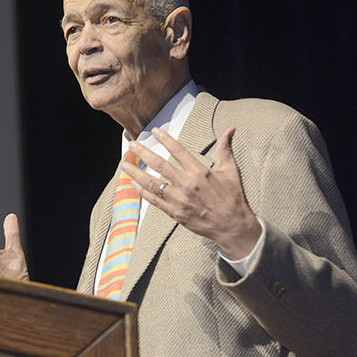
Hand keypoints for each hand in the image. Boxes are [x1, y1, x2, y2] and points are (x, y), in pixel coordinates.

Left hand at [122, 127, 260, 259]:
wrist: (232, 226)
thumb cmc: (232, 197)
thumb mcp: (231, 171)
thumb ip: (226, 149)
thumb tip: (231, 129)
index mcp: (200, 171)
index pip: (178, 150)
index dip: (165, 139)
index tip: (155, 131)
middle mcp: (187, 184)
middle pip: (159, 164)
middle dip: (143, 153)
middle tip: (131, 144)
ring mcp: (179, 199)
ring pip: (152, 183)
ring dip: (136, 172)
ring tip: (124, 164)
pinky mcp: (175, 212)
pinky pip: (154, 200)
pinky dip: (142, 192)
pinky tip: (133, 184)